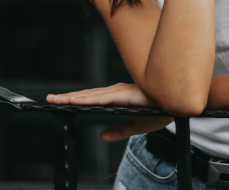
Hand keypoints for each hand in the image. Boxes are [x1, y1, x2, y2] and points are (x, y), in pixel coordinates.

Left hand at [46, 82, 173, 141]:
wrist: (179, 103)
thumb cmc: (161, 109)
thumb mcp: (137, 126)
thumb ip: (119, 131)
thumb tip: (102, 137)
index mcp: (118, 97)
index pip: (91, 99)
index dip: (74, 99)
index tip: (57, 101)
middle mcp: (117, 91)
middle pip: (87, 95)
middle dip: (67, 97)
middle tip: (49, 99)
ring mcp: (121, 92)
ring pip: (92, 95)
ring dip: (73, 97)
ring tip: (57, 99)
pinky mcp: (126, 95)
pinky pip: (104, 98)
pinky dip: (88, 99)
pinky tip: (77, 100)